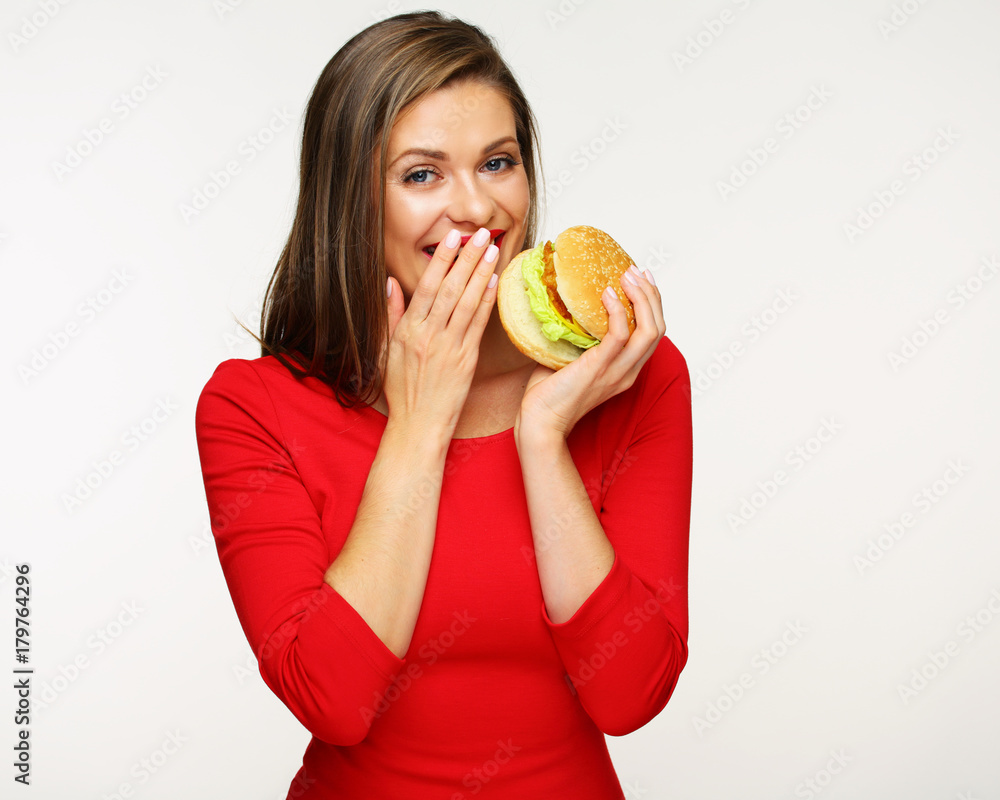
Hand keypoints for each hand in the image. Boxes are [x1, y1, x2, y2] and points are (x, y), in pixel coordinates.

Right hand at [382, 227, 499, 440]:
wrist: (417, 425)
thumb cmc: (402, 391)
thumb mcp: (386, 350)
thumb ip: (391, 314)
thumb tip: (391, 283)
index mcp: (408, 330)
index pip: (428, 286)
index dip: (442, 259)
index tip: (453, 238)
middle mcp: (429, 335)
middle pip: (451, 289)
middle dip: (468, 258)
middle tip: (481, 234)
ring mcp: (450, 347)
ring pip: (468, 302)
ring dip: (482, 273)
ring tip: (493, 249)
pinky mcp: (468, 361)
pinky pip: (479, 325)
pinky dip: (488, 301)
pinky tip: (495, 282)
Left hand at [514, 265, 665, 444]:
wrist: (539, 421)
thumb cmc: (549, 393)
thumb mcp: (570, 359)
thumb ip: (577, 336)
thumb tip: (565, 304)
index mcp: (625, 370)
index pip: (653, 334)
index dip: (652, 304)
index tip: (641, 279)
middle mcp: (627, 371)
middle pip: (658, 328)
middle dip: (652, 295)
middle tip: (636, 270)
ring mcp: (616, 371)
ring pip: (649, 330)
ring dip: (642, 297)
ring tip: (627, 275)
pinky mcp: (599, 368)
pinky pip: (620, 335)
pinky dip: (618, 310)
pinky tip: (607, 294)